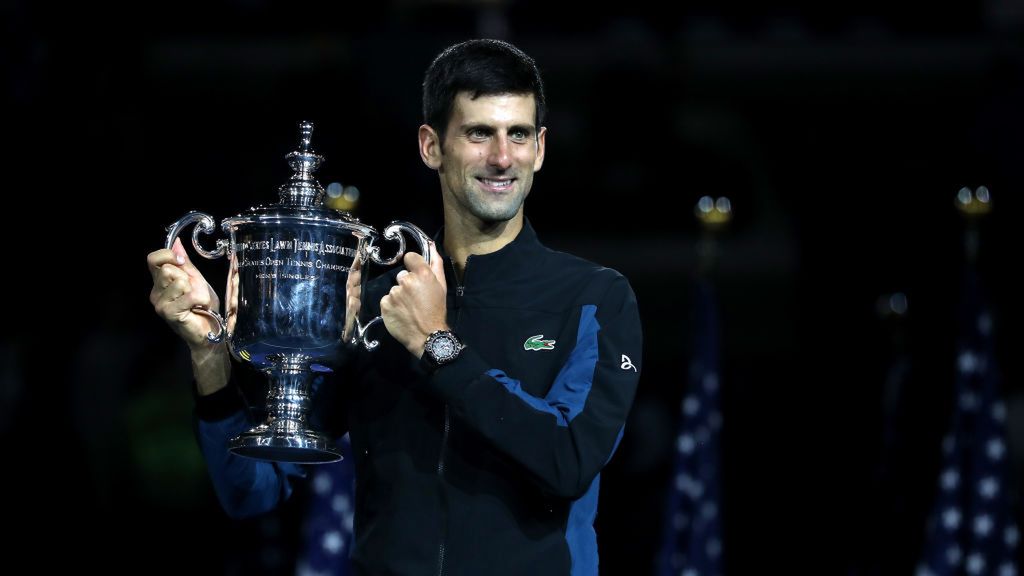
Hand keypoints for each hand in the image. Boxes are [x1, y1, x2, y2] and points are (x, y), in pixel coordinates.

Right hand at [147, 237, 222, 350]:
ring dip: (195, 290)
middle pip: (168, 269)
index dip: (168, 255)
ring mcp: (160, 303)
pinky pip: (188, 295)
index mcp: (160, 282)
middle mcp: (156, 292)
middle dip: (187, 277)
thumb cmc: (203, 306)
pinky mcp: (169, 312)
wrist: (210, 329)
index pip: (152, 259)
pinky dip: (200, 299)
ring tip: (196, 301)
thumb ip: (185, 263)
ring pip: (179, 281)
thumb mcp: (195, 279)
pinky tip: (199, 307)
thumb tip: (176, 243)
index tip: (182, 261)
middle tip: (193, 291)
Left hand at [379, 242, 447, 357]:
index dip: (413, 265)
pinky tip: (401, 313)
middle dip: (407, 284)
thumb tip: (431, 244)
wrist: (427, 336)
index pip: (410, 257)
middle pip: (401, 275)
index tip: (416, 276)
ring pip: (394, 289)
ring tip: (408, 308)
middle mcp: (406, 281)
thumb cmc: (436, 310)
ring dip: (399, 296)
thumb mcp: (442, 286)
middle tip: (415, 298)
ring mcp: (393, 293)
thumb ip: (436, 263)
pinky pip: (386, 300)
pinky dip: (392, 306)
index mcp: (422, 274)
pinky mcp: (384, 304)